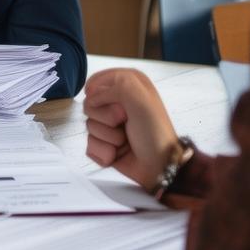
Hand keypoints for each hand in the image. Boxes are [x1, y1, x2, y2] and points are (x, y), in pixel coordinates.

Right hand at [82, 68, 178, 190]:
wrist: (159, 166)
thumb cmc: (155, 133)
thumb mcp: (142, 100)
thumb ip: (118, 85)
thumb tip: (92, 96)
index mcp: (126, 84)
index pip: (95, 83)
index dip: (102, 96)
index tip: (122, 107)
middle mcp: (116, 102)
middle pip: (89, 105)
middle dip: (106, 119)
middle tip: (125, 124)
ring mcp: (109, 123)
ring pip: (89, 126)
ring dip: (108, 137)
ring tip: (125, 141)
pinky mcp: (104, 142)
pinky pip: (89, 144)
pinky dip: (103, 151)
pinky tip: (117, 153)